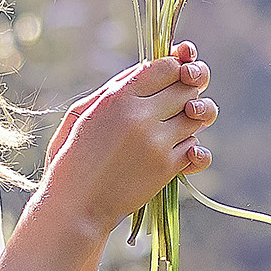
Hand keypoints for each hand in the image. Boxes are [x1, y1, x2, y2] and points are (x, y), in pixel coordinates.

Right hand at [40, 44, 215, 237]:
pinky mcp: (167, 167)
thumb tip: (146, 72)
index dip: (174, 68)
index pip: (167, 66)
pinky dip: (193, 149)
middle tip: (179, 101)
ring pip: (197, 117)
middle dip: (188, 90)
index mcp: (118, 97)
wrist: (76, 205)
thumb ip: (115, 90)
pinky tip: (181, 150)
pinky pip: (197, 148)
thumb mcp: (83, 113)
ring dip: (192, 119)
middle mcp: (141, 116)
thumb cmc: (72, 158)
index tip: (171, 76)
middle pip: (188, 87)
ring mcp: (157, 142)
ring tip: (176, 126)